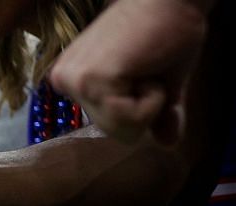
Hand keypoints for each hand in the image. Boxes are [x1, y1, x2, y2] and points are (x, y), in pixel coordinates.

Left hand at [48, 0, 205, 144]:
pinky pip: (129, 118)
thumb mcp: (163, 82)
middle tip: (148, 64)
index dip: (146, 105)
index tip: (147, 68)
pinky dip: (152, 98)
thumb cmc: (170, 30)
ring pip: (123, 129)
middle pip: (116, 131)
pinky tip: (147, 65)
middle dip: (146, 105)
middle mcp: (65, 82)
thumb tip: (168, 144)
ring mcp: (73, 81)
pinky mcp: (89, 80)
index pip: (115, 125)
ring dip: (150, 101)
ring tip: (147, 63)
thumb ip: (160, 116)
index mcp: (74, 81)